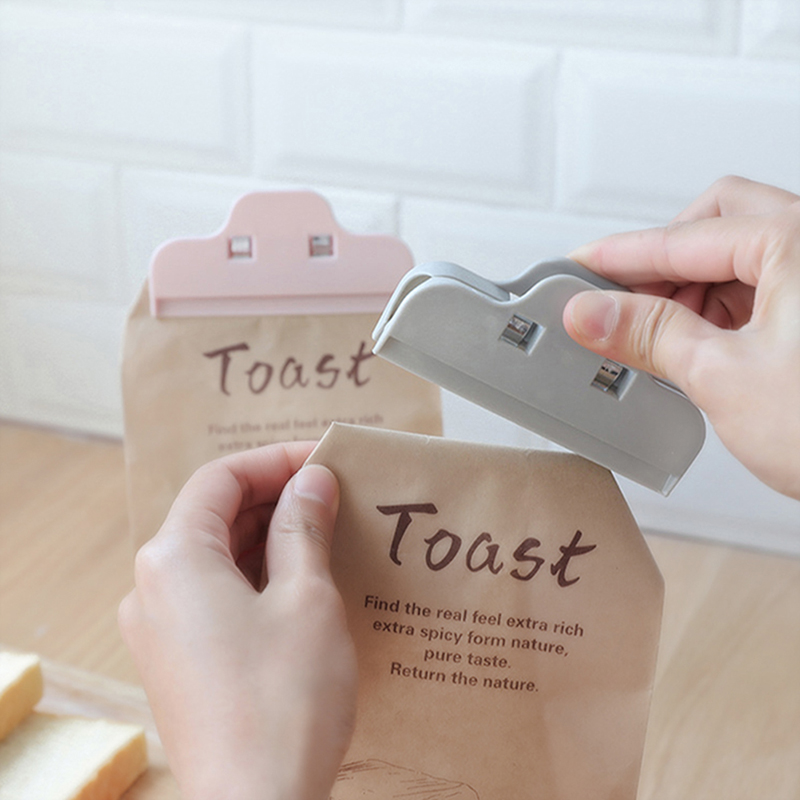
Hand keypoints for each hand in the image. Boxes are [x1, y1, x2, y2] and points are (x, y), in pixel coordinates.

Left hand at [118, 442, 357, 799]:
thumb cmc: (282, 702)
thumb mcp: (306, 597)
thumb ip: (305, 528)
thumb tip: (312, 481)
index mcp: (173, 560)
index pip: (220, 479)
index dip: (275, 461)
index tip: (322, 462)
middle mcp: (152, 590)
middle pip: (213, 516)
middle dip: (274, 498)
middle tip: (332, 495)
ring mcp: (160, 630)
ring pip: (215, 557)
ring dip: (268, 537)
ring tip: (325, 534)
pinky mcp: (177, 663)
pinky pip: (213, 596)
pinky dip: (255, 576)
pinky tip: (301, 583)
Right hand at [563, 176, 799, 499]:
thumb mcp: (723, 378)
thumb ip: (649, 334)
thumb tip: (593, 312)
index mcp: (798, 243)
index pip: (681, 238)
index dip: (619, 257)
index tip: (577, 269)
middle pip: (719, 222)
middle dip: (664, 261)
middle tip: (621, 301)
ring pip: (740, 256)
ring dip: (691, 290)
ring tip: (658, 340)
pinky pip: (761, 286)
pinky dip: (721, 310)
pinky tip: (696, 346)